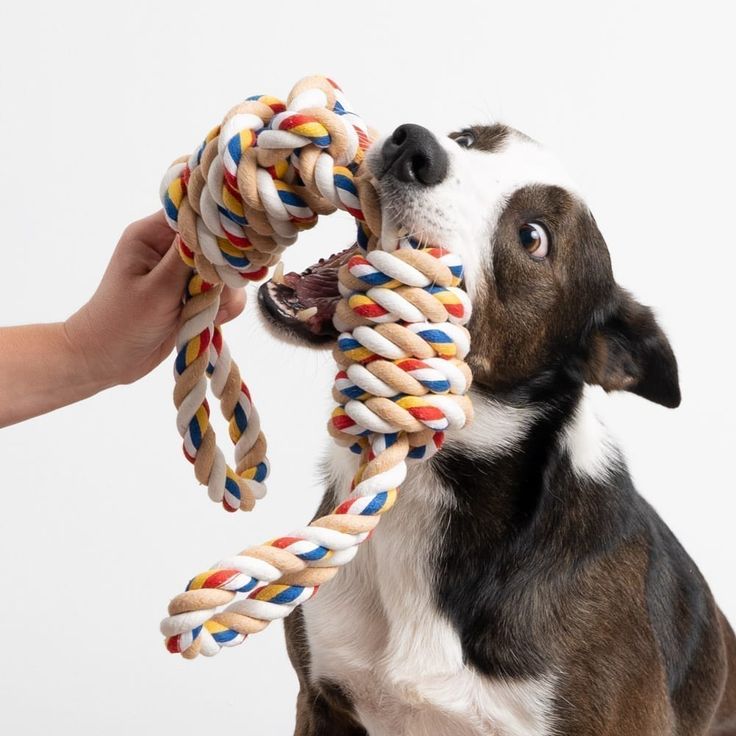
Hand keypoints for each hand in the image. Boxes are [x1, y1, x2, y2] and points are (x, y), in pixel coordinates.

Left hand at [65, 211, 245, 388]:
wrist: (108, 360)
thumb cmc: (122, 322)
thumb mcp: (157, 288)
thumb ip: (186, 259)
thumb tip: (214, 227)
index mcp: (151, 235)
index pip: (192, 214)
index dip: (215, 226)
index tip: (230, 249)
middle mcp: (168, 249)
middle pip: (215, 245)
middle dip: (222, 271)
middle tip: (212, 294)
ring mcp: (182, 274)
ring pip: (223, 272)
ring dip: (224, 294)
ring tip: (209, 314)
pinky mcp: (192, 295)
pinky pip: (222, 294)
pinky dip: (223, 308)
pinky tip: (211, 321)